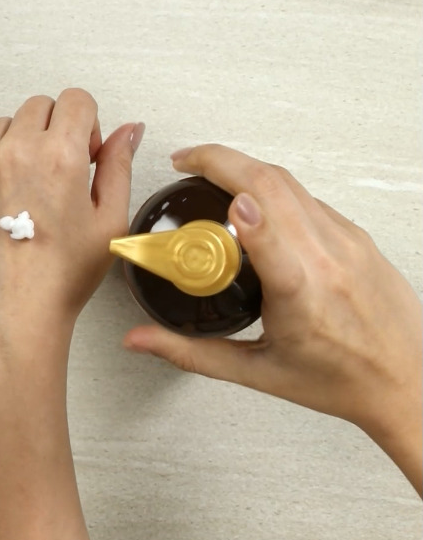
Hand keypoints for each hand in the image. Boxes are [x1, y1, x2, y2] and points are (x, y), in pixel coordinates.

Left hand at [0, 88, 144, 370]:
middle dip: (54, 132)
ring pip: (4, 127)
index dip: (86, 126)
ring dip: (19, 147)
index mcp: (59, 155)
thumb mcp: (110, 221)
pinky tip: (3, 205)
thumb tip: (126, 131)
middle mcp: (15, 150)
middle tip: (58, 177)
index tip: (84, 155)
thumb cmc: (62, 279)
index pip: (75, 99)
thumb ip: (118, 165)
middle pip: (39, 107)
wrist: (13, 314)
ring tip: (27, 195)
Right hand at [124, 144, 421, 488]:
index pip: (264, 221)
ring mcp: (348, 241)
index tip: (192, 168)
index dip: (227, 185)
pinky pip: (311, 201)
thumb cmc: (341, 381)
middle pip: (273, 182)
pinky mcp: (359, 237)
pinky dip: (277, 191)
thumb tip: (142, 338)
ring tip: (215, 175)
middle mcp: (329, 257)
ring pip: (293, 184)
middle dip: (223, 158)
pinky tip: (257, 206)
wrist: (406, 381)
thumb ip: (192, 351)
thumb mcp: (258, 372)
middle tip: (188, 161)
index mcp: (301, 291)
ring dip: (249, 169)